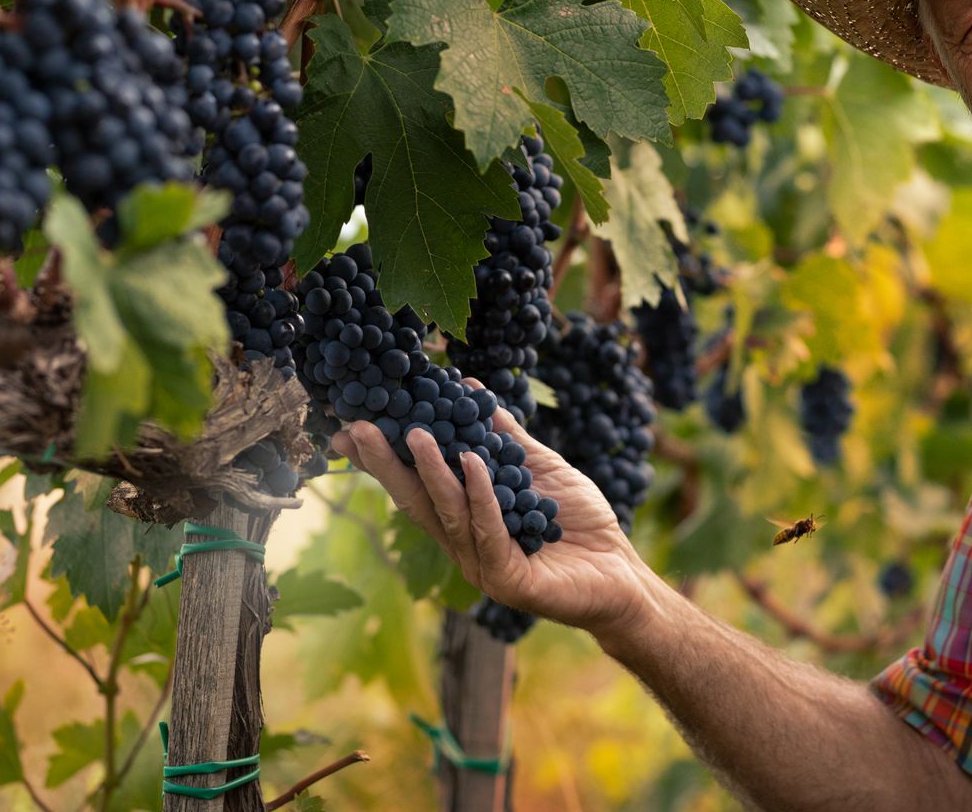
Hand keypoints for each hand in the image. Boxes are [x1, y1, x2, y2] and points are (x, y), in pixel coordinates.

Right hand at [331, 396, 657, 638]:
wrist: (621, 572)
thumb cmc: (577, 521)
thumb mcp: (538, 466)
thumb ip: (504, 435)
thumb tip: (471, 389)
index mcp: (463, 519)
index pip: (414, 485)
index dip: (382, 458)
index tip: (351, 425)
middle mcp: (464, 544)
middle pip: (417, 501)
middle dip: (386, 464)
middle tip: (360, 427)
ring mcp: (483, 566)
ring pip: (449, 514)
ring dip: (431, 472)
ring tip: (417, 434)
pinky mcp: (510, 582)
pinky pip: (490, 532)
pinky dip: (481, 495)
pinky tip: (472, 462)